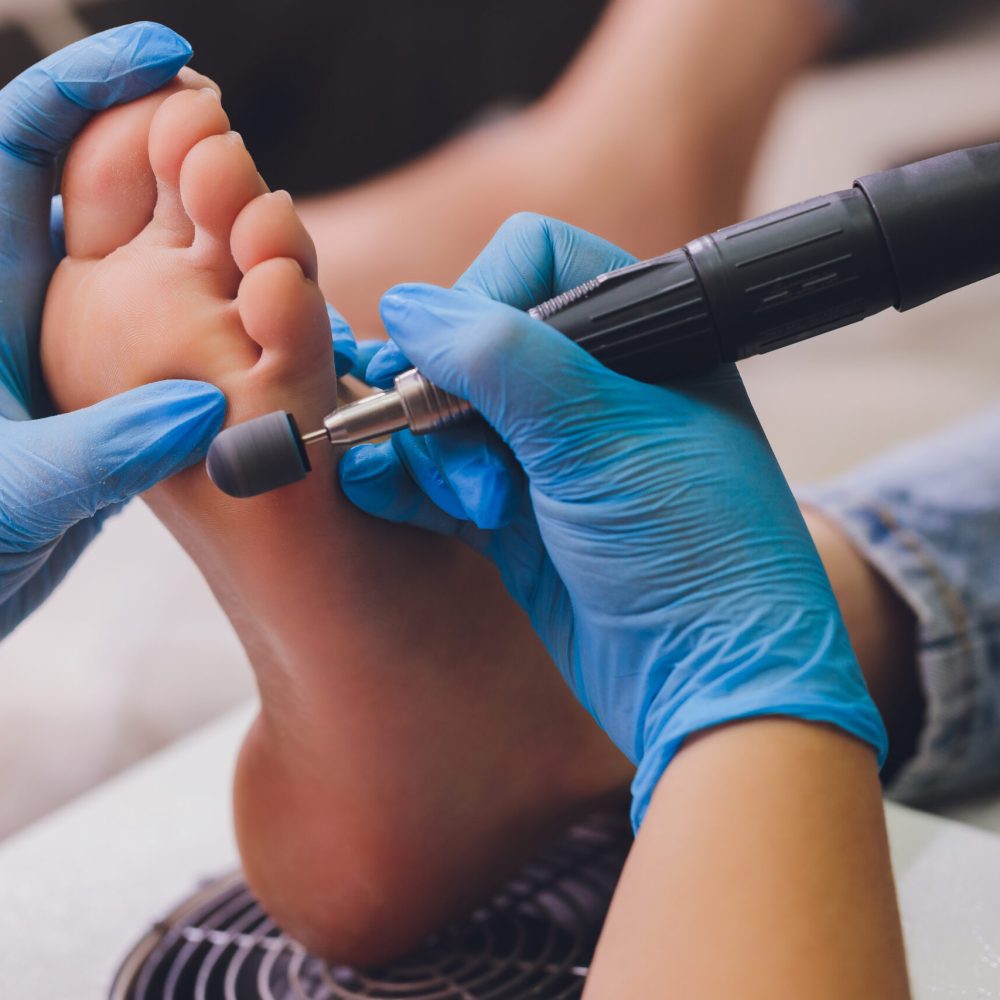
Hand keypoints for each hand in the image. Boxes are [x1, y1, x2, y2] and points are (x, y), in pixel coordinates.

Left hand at [0, 23, 226, 635]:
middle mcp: (22, 306)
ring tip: (261, 206)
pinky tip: (259, 294)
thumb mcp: (15, 499)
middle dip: (157, 137)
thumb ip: (104, 450)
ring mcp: (69, 346)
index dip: (82, 88)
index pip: (15, 151)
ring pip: (138, 250)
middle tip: (230, 128)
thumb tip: (201, 405)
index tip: (166, 63)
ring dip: (197, 216)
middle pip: (86, 181)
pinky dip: (214, 294)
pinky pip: (170, 318)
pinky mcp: (110, 389)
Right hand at [340, 213, 885, 825]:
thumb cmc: (695, 552)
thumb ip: (501, 360)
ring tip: (482, 509)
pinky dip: (414, 487)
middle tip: (471, 461)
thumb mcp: (600, 439)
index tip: (452, 365)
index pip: (536, 263)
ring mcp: (555, 454)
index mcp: (644, 339)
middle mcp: (595, 388)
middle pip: (474, 344)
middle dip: (449, 398)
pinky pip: (444, 480)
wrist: (709, 685)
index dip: (480, 300)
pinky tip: (394, 499)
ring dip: (437, 455)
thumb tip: (411, 307)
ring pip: (448, 415)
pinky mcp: (521, 515)